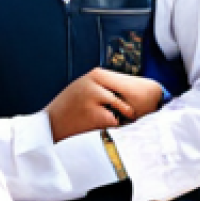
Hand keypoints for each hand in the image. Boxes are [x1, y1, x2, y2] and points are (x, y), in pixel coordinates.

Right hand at [46, 68, 162, 141]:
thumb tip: (135, 87)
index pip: (125, 81)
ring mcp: (95, 97)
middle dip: (134, 104)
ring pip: (124, 108)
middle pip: (130, 92)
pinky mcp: (94, 114)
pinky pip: (115, 121)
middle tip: (139, 112)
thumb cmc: (70, 107)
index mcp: (96, 74)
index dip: (136, 93)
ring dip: (125, 117)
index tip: (151, 97)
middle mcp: (96, 82)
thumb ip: (104, 85)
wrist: (48, 125)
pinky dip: (113, 126)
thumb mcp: (84, 87)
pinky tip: (101, 126)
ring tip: (118, 119)